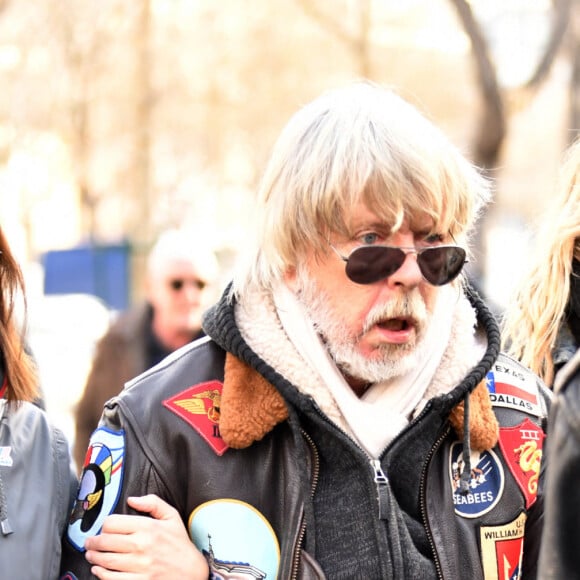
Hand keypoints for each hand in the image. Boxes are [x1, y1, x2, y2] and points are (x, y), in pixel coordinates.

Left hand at [84, 494, 208, 578]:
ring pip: (105, 560)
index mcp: (148, 527)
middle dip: (93, 542)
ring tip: (91, 555)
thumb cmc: (180, 544)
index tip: (103, 528)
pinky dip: (100, 574)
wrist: (192, 572)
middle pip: (105, 541)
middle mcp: (141, 545)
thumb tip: (132, 499)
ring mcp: (139, 566)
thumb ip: (153, 503)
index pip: (113, 522)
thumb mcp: (171, 517)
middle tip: (89, 543)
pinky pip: (111, 578)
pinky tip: (98, 569)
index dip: (105, 525)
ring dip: (93, 557)